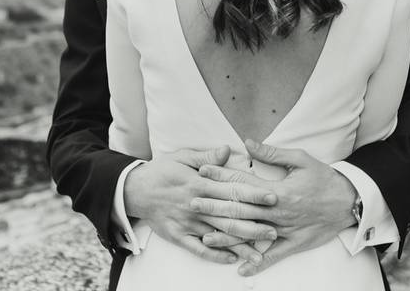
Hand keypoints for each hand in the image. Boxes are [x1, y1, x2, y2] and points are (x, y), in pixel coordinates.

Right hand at [123, 145, 278, 264]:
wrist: (134, 190)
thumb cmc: (161, 171)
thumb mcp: (182, 157)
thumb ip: (206, 158)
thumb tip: (228, 150)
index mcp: (198, 184)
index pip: (231, 190)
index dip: (253, 195)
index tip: (272, 198)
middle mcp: (195, 205)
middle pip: (229, 217)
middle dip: (254, 225)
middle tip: (275, 231)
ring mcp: (187, 223)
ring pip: (218, 235)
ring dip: (239, 245)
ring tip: (259, 254)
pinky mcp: (178, 236)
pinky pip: (199, 249)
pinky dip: (216, 255)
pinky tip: (232, 259)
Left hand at [194, 139, 356, 275]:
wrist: (351, 201)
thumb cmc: (324, 177)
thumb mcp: (300, 159)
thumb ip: (272, 153)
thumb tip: (247, 143)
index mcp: (279, 191)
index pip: (243, 183)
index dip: (221, 177)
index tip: (202, 172)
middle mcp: (279, 212)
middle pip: (241, 210)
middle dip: (215, 206)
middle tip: (192, 202)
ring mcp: (286, 230)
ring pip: (252, 234)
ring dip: (228, 237)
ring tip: (205, 237)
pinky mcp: (295, 244)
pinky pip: (274, 256)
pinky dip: (257, 264)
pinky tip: (240, 270)